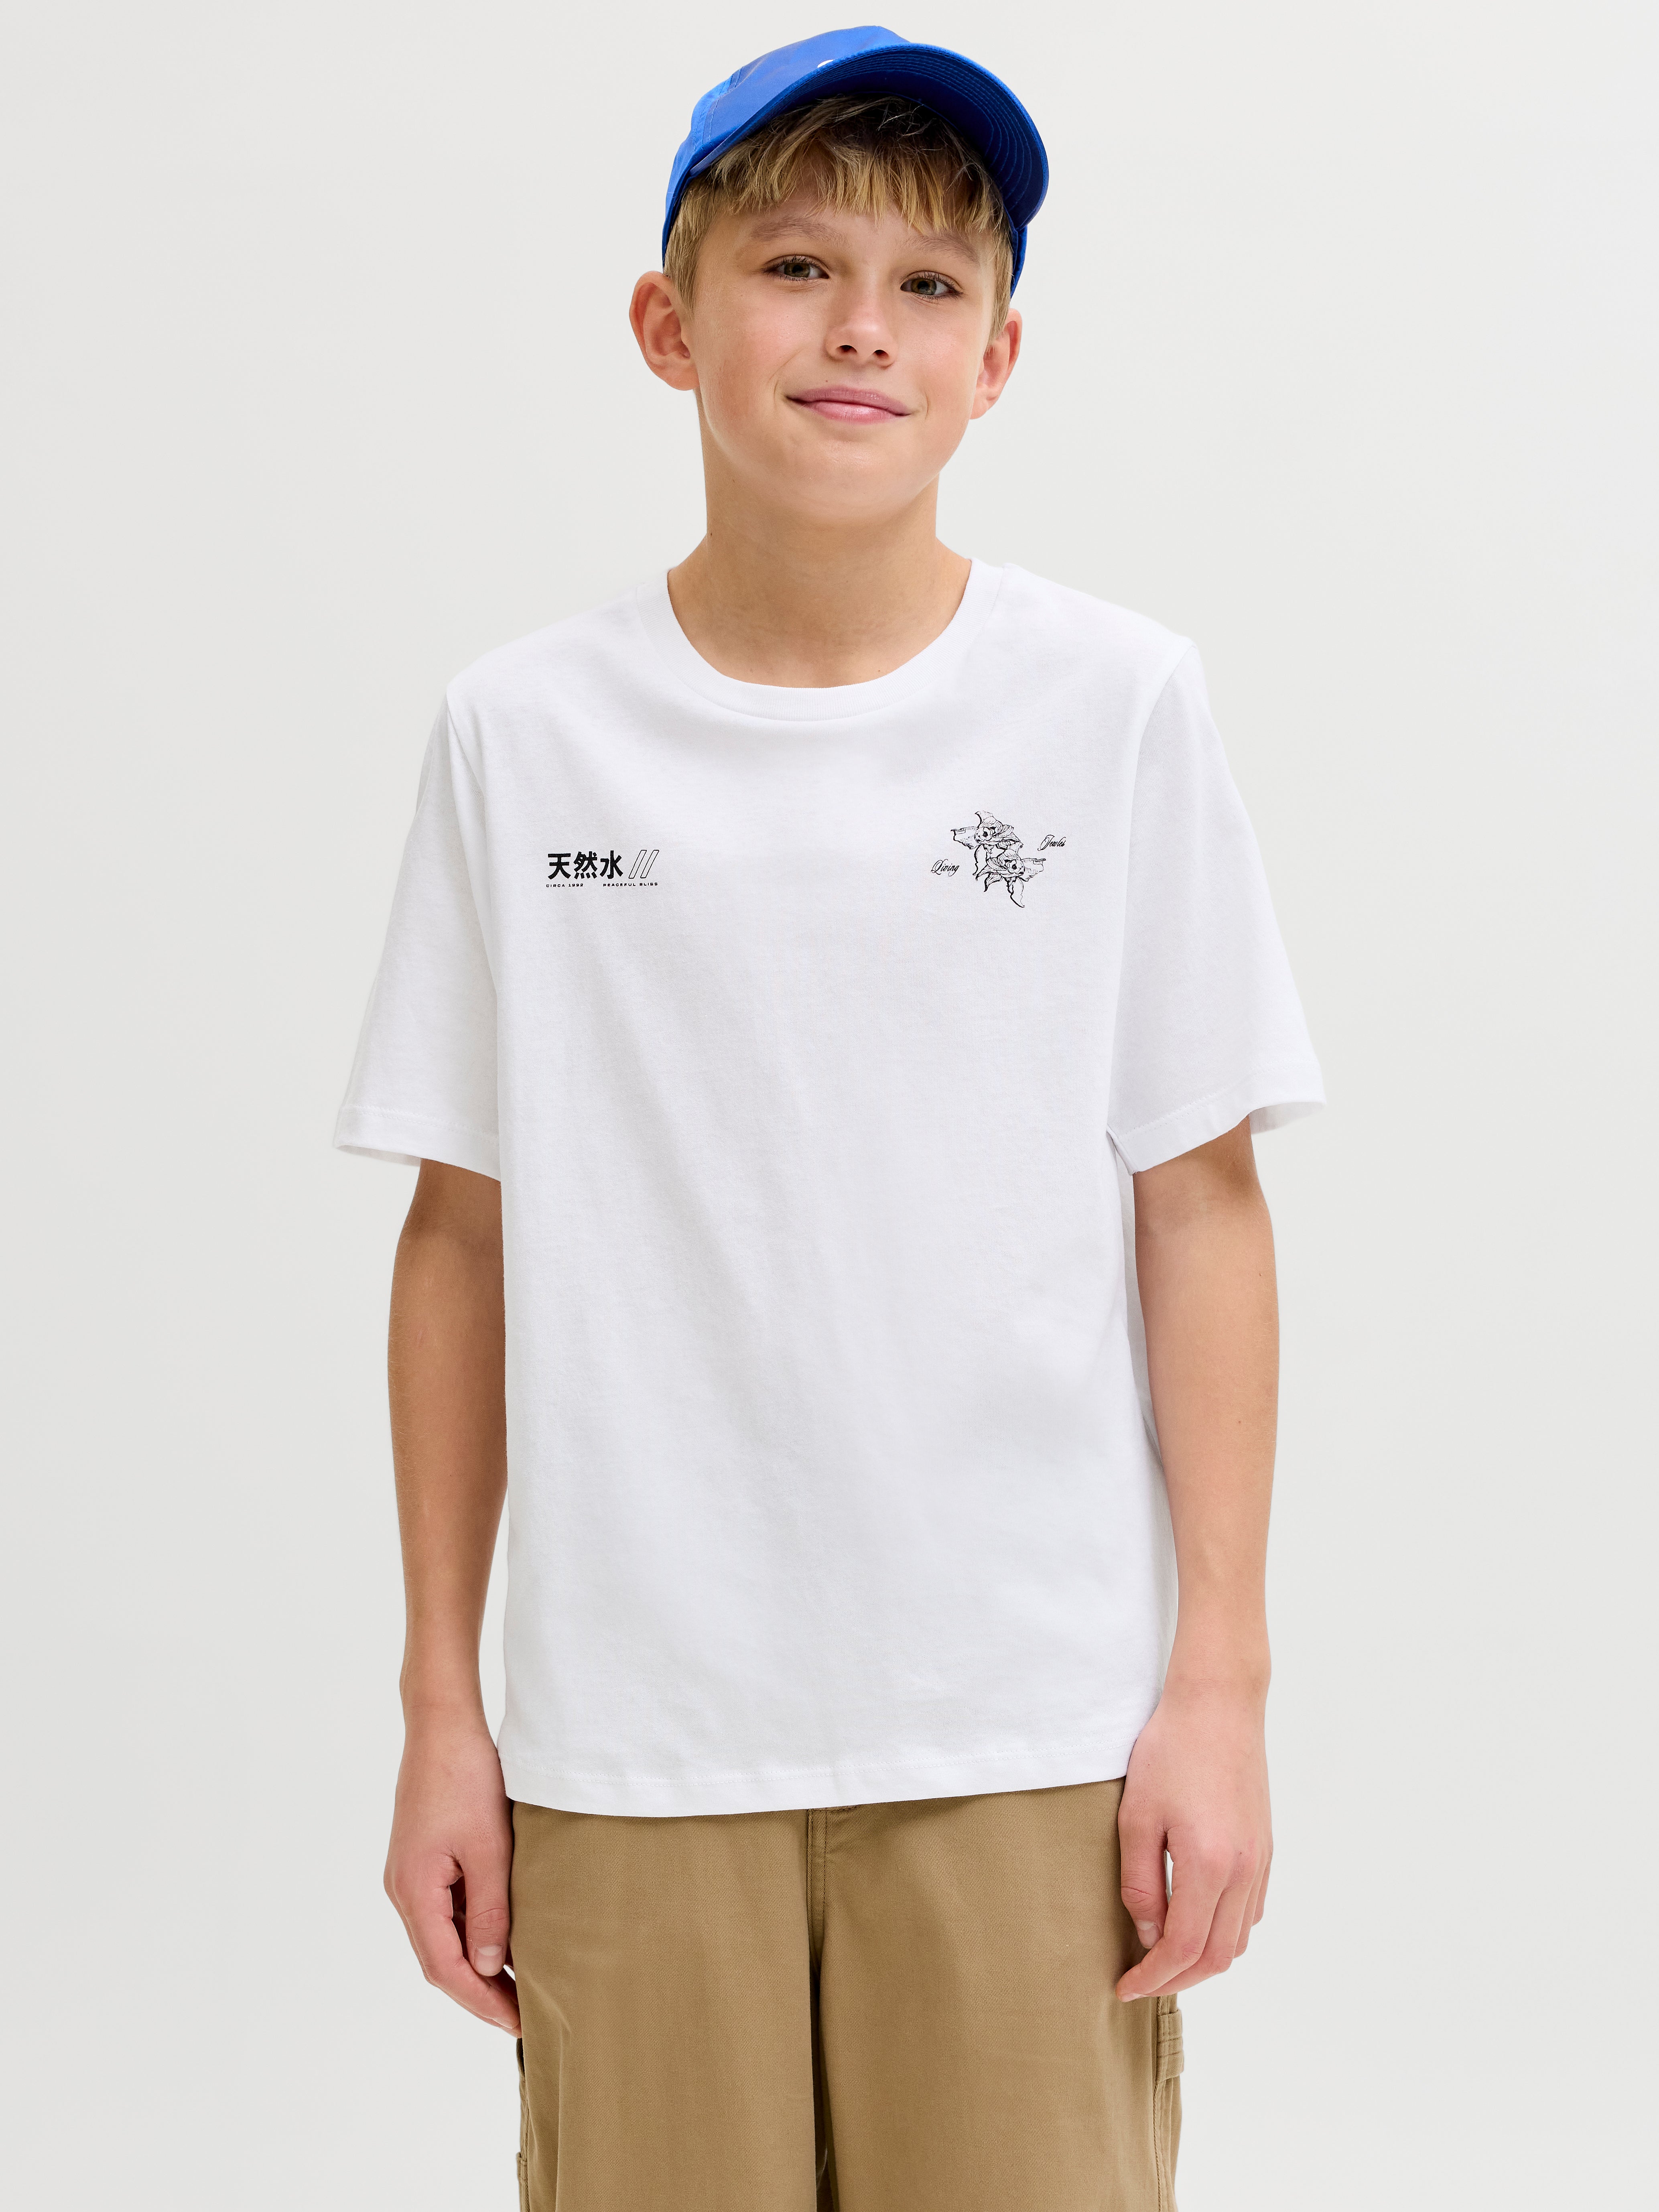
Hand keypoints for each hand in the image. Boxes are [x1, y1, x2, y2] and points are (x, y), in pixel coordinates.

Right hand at [384, 1714, 519, 2033]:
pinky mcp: (423, 1860)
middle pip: (439, 1959)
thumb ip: (489, 1910)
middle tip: (524, 2016)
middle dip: (480, 1992)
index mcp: (413, 1891)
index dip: (481, 2002)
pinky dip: (471, 1931)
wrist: (443, 1726)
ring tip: (519, 1986)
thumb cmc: (465, 1778)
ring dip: (476, 1963)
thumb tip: (488, 1966)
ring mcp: (411, 1875)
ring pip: (442, 1935)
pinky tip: (502, 1938)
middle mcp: (403, 1889)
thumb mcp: (487, 1848)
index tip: (517, 2025)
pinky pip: (445, 1909)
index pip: (445, 1968)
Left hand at [1114, 1678, 1271, 2002]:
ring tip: (1165, 1958)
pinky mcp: (1266, 1849)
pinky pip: (1251, 1912)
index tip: (1124, 1987)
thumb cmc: (1170, 1752)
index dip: (1152, 1977)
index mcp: (1208, 1864)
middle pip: (1215, 1956)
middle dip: (1177, 1979)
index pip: (1182, 1948)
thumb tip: (1148, 1935)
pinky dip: (1224, 1932)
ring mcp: (1260, 1861)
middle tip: (1141, 1980)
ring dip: (1203, 1960)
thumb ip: (1140, 1883)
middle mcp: (1243, 1871)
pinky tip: (1196, 1923)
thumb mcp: (1136, 1817)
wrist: (1219, 1706)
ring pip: (1238, 1939)